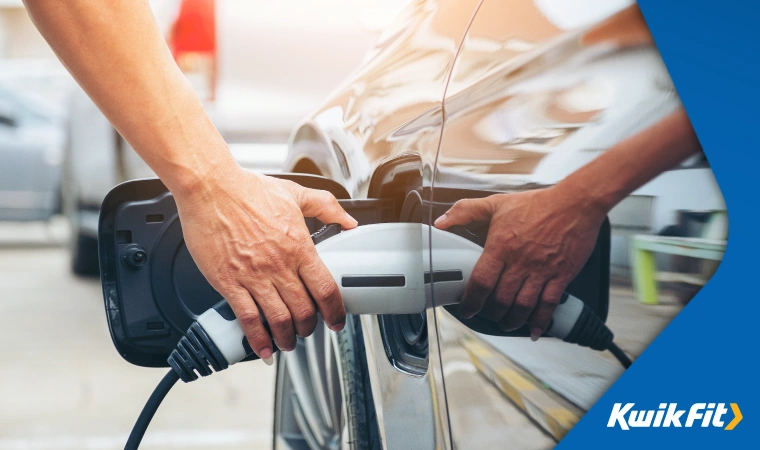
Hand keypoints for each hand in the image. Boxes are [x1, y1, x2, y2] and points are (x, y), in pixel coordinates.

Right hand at [175, 167, 356, 362]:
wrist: (210, 187)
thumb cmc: (247, 190)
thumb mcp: (295, 193)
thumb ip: (327, 206)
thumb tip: (348, 220)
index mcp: (299, 246)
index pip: (326, 289)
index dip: (335, 312)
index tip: (336, 321)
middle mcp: (279, 265)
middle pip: (304, 311)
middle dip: (309, 329)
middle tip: (307, 332)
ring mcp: (253, 276)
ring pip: (279, 320)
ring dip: (286, 338)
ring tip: (287, 343)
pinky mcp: (228, 282)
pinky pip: (247, 318)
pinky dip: (257, 339)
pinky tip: (262, 348)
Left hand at [434, 186, 604, 338]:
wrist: (575, 203)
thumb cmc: (538, 204)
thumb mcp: (496, 203)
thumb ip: (465, 211)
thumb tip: (441, 221)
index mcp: (502, 246)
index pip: (481, 281)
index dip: (471, 300)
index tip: (467, 309)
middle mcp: (520, 262)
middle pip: (501, 299)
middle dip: (491, 313)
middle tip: (487, 315)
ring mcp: (541, 271)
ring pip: (523, 306)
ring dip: (512, 320)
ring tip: (506, 323)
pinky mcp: (561, 275)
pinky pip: (548, 304)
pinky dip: (540, 321)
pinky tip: (535, 330)